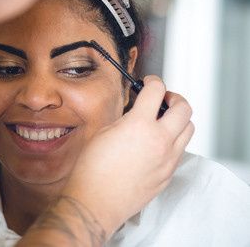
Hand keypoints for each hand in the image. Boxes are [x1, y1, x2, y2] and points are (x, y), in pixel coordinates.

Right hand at [64, 75, 193, 237]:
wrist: (96, 200)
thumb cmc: (93, 170)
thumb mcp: (104, 132)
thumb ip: (125, 119)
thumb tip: (135, 114)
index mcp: (140, 125)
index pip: (156, 91)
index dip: (153, 81)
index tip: (149, 82)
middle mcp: (160, 141)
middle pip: (184, 109)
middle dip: (174, 98)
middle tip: (162, 99)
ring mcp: (167, 160)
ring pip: (188, 130)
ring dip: (178, 120)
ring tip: (163, 121)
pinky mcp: (167, 175)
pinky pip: (179, 151)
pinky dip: (173, 141)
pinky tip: (156, 144)